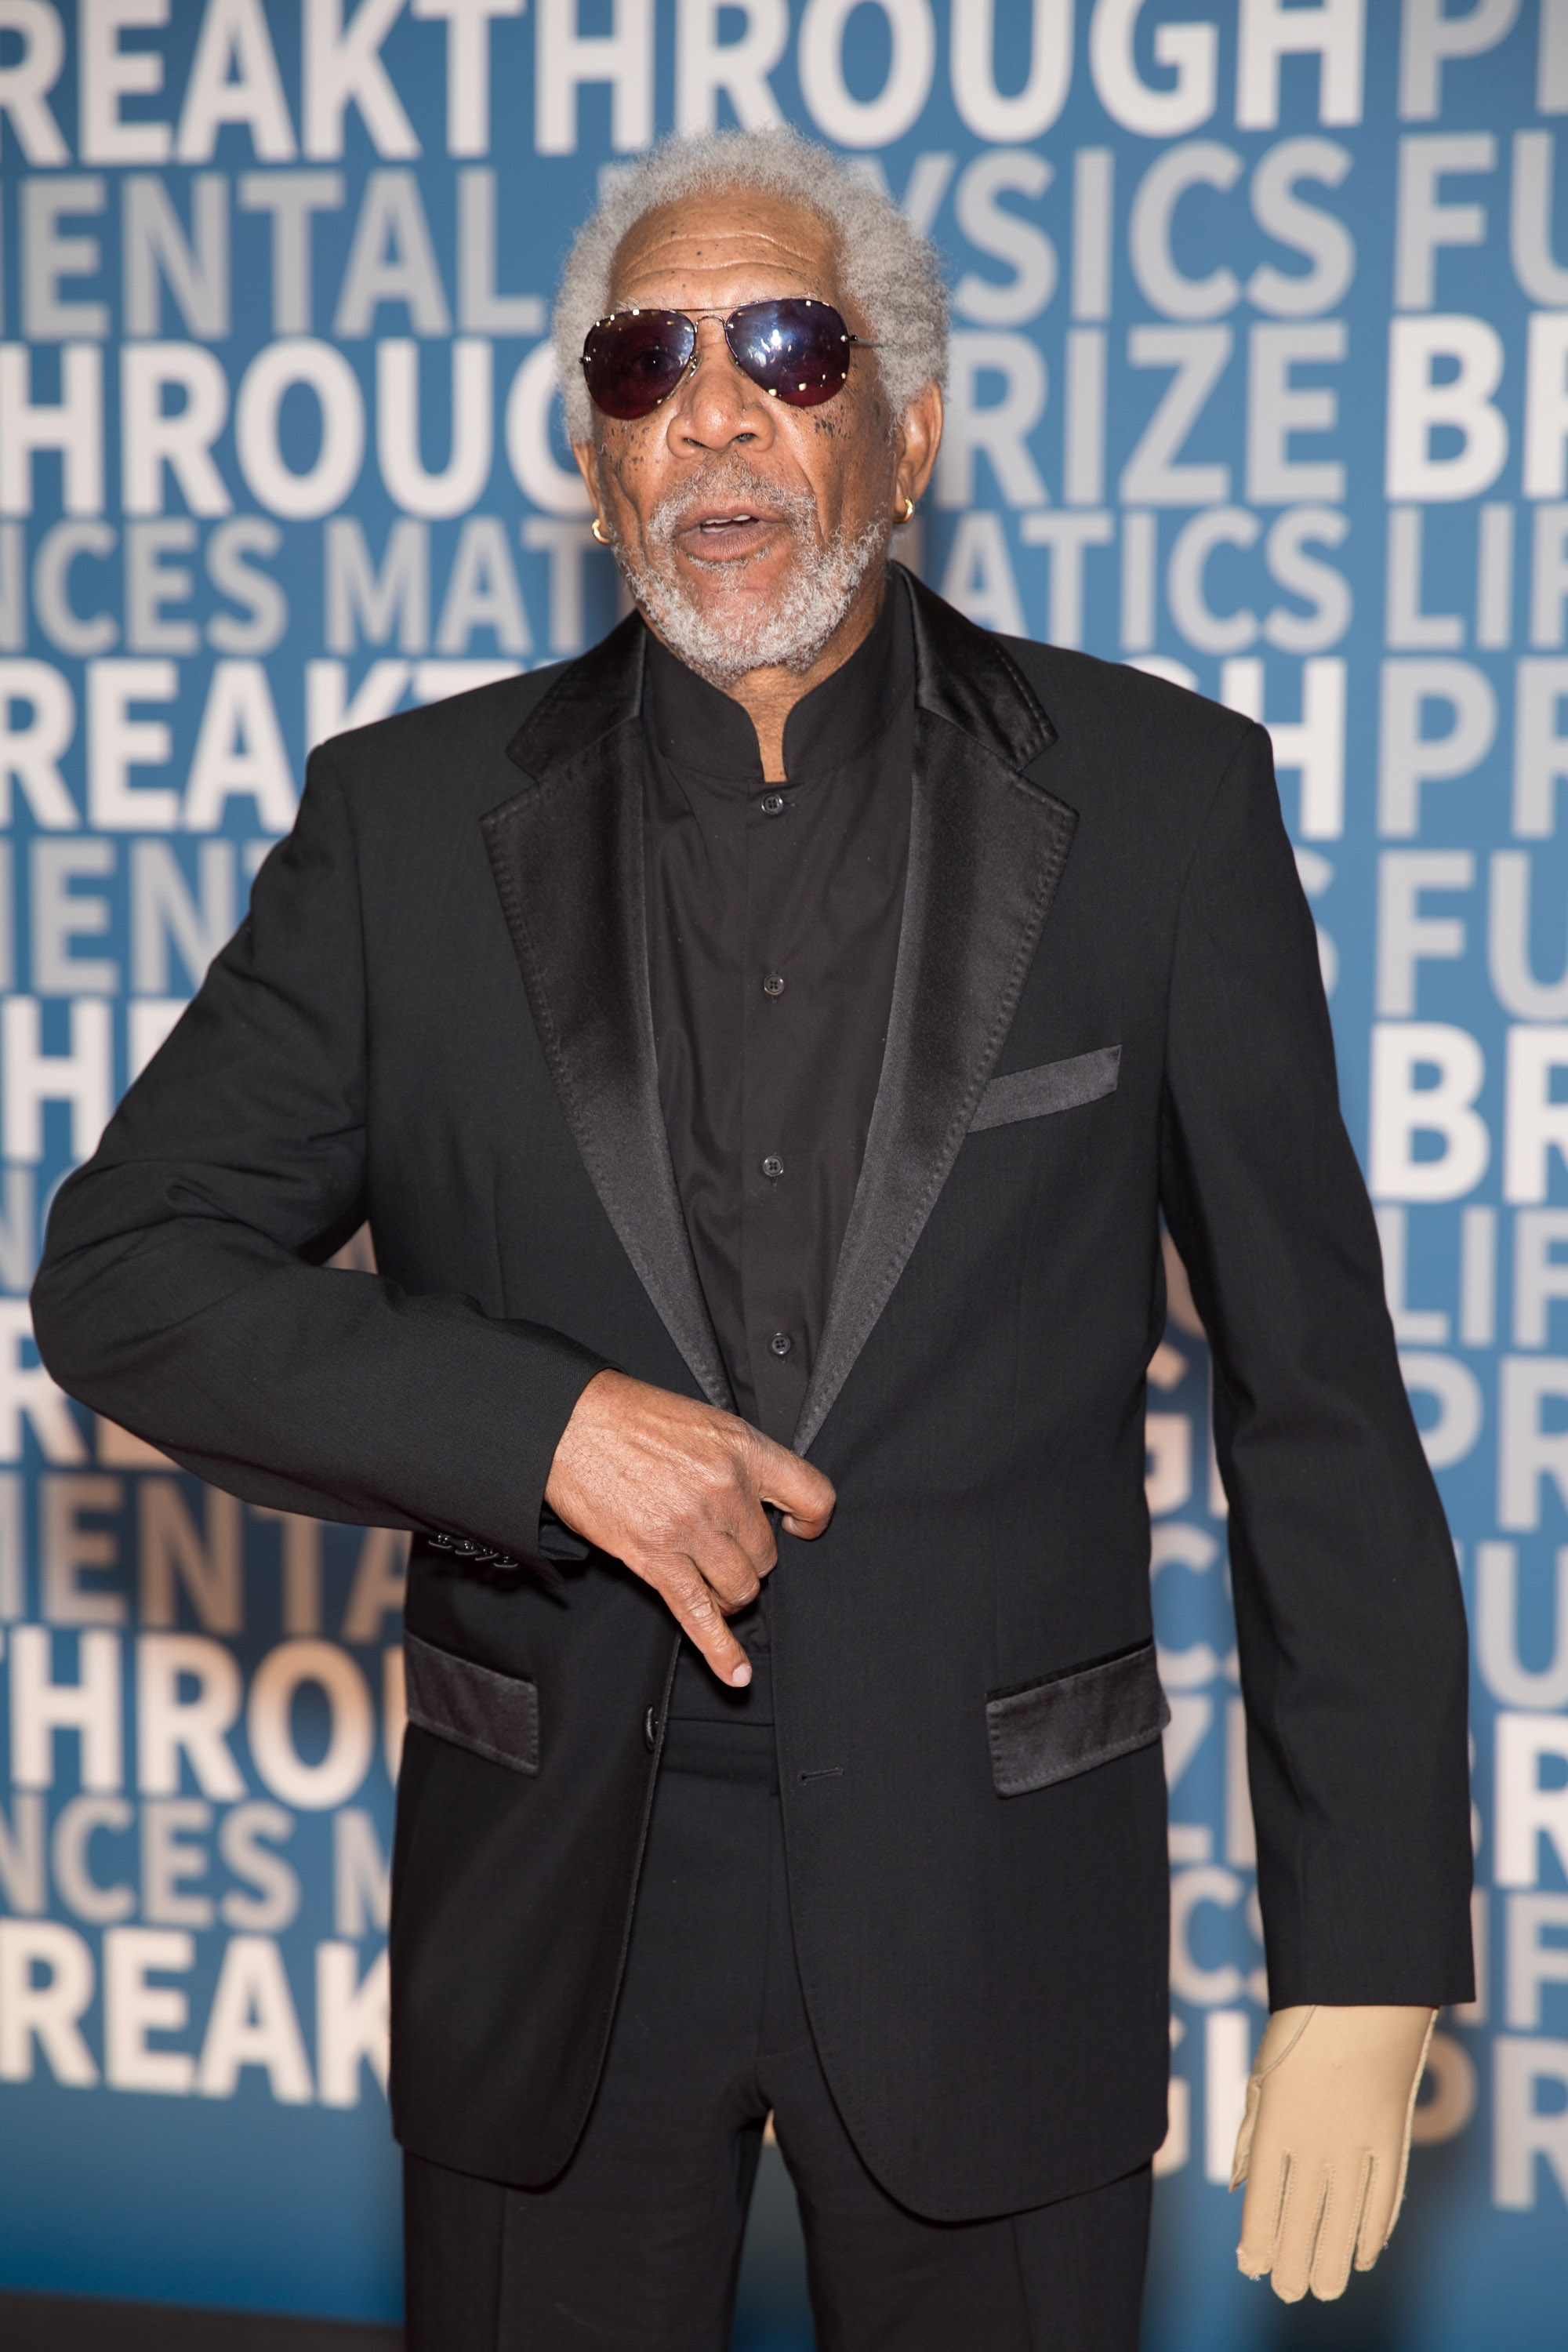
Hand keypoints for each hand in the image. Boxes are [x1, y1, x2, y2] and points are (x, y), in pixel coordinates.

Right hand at [544, 1370, 835, 1684]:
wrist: (569, 1424)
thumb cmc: (630, 1416)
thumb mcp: (702, 1420)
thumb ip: (739, 1459)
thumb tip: (761, 1499)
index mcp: (742, 1448)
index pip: (813, 1496)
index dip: (812, 1520)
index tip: (801, 1529)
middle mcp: (725, 1489)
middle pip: (768, 1555)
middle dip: (748, 1558)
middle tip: (719, 1544)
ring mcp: (691, 1527)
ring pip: (741, 1588)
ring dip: (729, 1591)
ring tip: (708, 1577)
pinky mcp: (655, 1558)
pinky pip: (698, 1613)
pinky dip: (720, 1650)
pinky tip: (736, 1673)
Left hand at [1232, 2004, 1435, 2301]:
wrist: (1364, 1990)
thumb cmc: (1303, 2025)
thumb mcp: (1263, 2072)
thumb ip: (1254, 2131)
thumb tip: (1244, 2183)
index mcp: (1276, 2124)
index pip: (1263, 2201)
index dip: (1258, 2241)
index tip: (1254, 2267)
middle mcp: (1316, 2141)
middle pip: (1303, 2221)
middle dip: (1295, 2263)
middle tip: (1293, 2292)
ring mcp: (1358, 2143)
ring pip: (1345, 2221)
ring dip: (1334, 2260)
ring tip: (1324, 2289)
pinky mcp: (1393, 2138)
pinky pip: (1384, 2197)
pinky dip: (1374, 2230)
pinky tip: (1364, 2254)